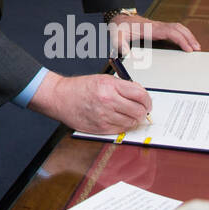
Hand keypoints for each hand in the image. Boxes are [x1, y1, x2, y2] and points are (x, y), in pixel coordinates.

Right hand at [28, 71, 151, 133]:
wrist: (60, 98)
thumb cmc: (80, 88)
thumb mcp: (103, 79)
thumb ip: (123, 87)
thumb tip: (140, 96)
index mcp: (110, 86)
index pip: (140, 95)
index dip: (148, 100)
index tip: (147, 102)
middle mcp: (108, 101)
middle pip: (139, 111)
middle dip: (143, 111)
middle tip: (141, 110)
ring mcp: (104, 116)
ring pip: (132, 122)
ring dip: (133, 119)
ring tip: (128, 114)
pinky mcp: (101, 128)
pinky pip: (121, 130)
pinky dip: (123, 125)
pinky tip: (118, 119)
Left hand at [108, 14, 200, 54]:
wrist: (119, 19)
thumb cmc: (120, 27)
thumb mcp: (116, 35)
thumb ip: (119, 43)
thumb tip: (125, 52)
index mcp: (150, 28)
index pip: (170, 32)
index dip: (181, 39)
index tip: (188, 49)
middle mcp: (157, 26)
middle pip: (178, 28)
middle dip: (189, 38)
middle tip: (197, 49)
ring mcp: (159, 26)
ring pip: (178, 27)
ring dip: (188, 35)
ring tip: (196, 46)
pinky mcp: (159, 29)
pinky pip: (175, 29)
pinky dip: (183, 34)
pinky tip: (187, 41)